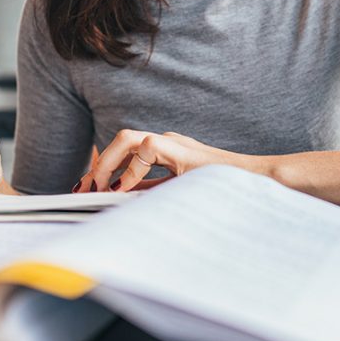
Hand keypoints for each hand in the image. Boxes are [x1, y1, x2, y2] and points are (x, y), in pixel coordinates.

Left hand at [75, 130, 256, 192]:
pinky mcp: (180, 148)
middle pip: (122, 141)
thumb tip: (121, 202)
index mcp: (167, 152)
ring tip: (97, 187)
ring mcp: (174, 143)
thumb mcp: (178, 193)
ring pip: (128, 138)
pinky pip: (146, 148)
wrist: (255, 184)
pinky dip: (131, 171)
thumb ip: (152, 193)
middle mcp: (167, 143)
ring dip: (108, 162)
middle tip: (84, 190)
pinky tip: (125, 190)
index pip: (126, 154)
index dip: (103, 169)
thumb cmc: (221, 192)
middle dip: (99, 165)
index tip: (87, 190)